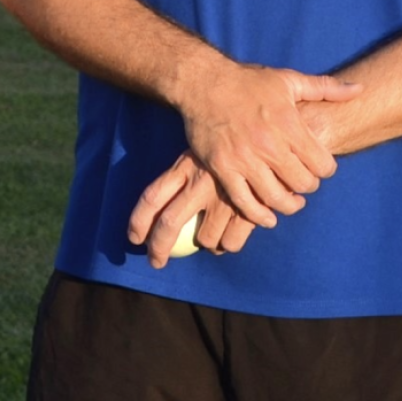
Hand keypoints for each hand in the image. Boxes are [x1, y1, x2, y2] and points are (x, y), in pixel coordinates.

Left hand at [126, 151, 258, 267]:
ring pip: (204, 240)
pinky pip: (231, 243)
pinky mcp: (248, 210)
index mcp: (184, 166)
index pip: (152, 197)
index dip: (138, 222)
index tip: (134, 238)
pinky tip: (233, 232)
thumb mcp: (200, 152)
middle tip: (156, 261)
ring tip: (212, 235)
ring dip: (206, 244)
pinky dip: (229, 244)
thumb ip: (184, 175)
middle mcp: (200, 183)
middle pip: (168, 224)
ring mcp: (224, 199)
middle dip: (158, 249)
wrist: (267, 140)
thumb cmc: (229, 147)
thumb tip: (160, 208)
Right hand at [179, 62, 355, 226]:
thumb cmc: (248, 81)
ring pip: (276, 198)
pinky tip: (268, 217)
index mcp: (288, 122)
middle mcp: (268, 143)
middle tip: (304, 182)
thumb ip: (326, 88)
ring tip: (290, 201)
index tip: (320, 167)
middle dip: (308, 186)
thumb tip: (360, 89)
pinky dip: (259, 216)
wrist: (204, 83)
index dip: (326, 169)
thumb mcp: (288, 80)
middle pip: (302, 184)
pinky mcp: (222, 168)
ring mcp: (243, 158)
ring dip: (288, 205)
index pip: (322, 164)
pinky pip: (244, 203)